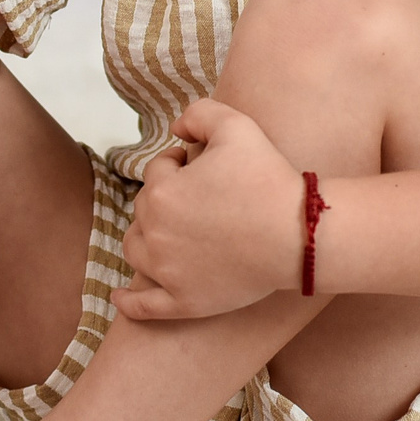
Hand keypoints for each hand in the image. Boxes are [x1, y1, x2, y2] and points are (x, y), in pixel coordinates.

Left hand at [115, 99, 301, 320]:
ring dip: (144, 237)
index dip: (179, 164)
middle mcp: (155, 234)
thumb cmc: (269, 179)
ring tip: (165, 233)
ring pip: (136, 250)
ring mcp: (167, 273)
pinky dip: (129, 302)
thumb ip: (199, 113)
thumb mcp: (236, 125)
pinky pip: (144, 307)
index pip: (158, 170)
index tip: (203, 168)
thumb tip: (175, 129)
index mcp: (161, 192)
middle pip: (145, 209)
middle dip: (165, 198)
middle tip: (200, 198)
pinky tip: (120, 297)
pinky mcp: (184, 302)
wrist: (299, 234)